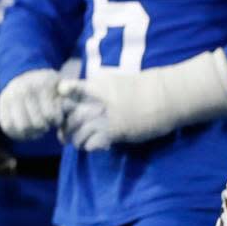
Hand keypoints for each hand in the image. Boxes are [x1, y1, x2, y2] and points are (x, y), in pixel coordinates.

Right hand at [0, 69, 61, 140]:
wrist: (26, 75)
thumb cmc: (49, 85)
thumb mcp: (61, 84)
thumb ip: (70, 90)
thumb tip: (64, 94)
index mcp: (39, 84)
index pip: (50, 115)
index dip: (56, 121)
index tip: (57, 118)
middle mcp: (21, 90)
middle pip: (36, 124)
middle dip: (44, 128)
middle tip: (46, 124)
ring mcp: (8, 98)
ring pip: (21, 128)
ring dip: (31, 132)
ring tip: (37, 128)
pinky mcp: (1, 107)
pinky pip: (8, 127)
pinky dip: (18, 133)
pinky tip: (27, 130)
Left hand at [58, 71, 174, 147]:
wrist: (165, 96)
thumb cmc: (142, 87)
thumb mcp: (114, 79)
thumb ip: (96, 85)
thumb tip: (83, 88)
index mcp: (95, 85)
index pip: (67, 90)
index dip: (61, 101)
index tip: (62, 109)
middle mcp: (96, 101)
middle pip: (68, 116)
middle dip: (64, 127)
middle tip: (64, 135)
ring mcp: (104, 117)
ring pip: (77, 133)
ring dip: (76, 140)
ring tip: (79, 144)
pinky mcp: (115, 132)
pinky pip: (92, 144)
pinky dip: (90, 147)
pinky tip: (94, 147)